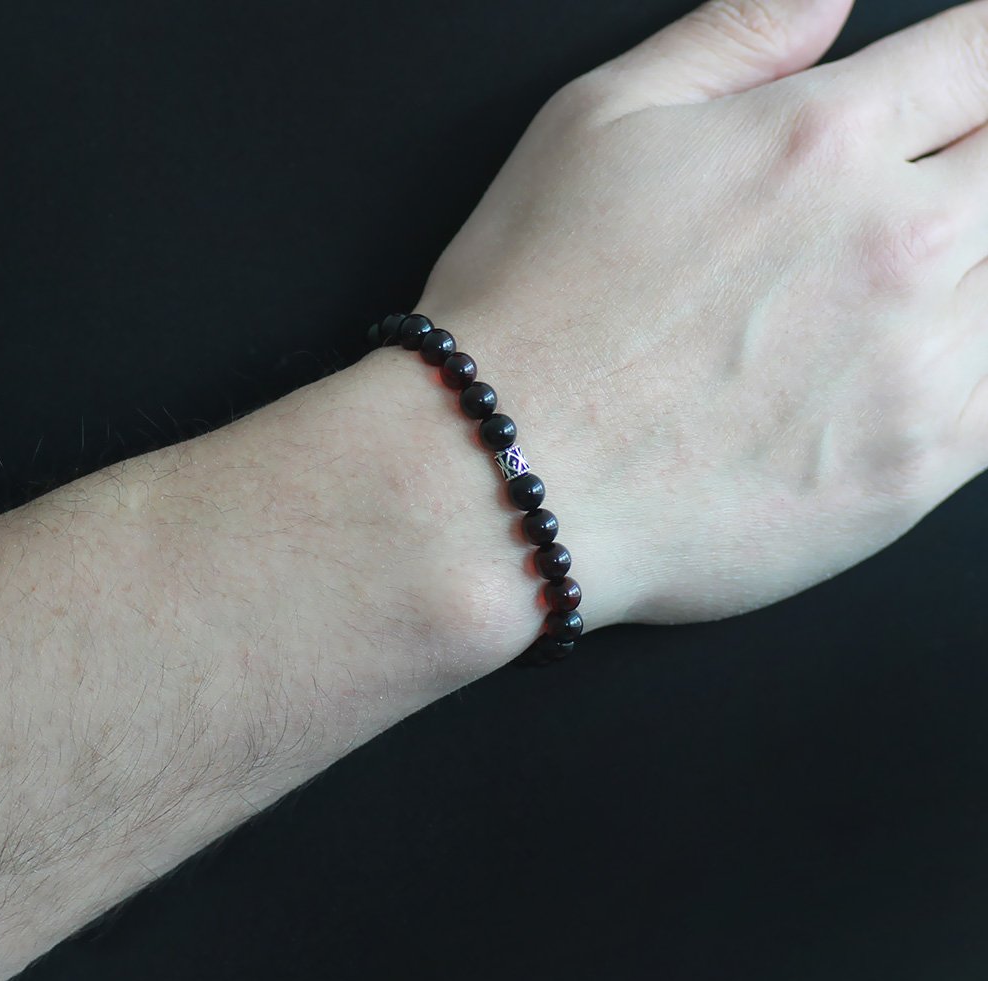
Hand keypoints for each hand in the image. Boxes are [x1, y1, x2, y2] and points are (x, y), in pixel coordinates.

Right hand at [409, 0, 987, 627]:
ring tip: (903, 280)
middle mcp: (891, 246)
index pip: (985, 53)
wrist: (503, 475)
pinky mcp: (909, 470)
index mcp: (820, 142)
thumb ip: (732, 39)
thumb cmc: (528, 312)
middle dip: (987, 156)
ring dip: (980, 260)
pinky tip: (930, 357)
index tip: (972, 80)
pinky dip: (985, 362)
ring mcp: (913, 367)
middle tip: (937, 184)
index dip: (987, 56)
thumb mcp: (595, 123)